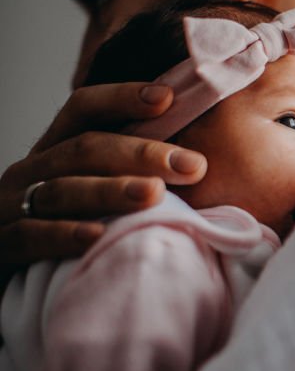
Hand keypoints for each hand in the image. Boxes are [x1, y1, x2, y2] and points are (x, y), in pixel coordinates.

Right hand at [0, 82, 206, 279]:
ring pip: (62, 190)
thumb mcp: (94, 194)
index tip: (168, 97)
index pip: (83, 108)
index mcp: (54, 150)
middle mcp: (31, 171)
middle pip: (84, 149)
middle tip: (192, 165)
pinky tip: (98, 236)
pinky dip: (65, 234)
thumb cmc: (66, 229)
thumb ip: (132, 175)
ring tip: (154, 194)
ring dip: (110, 190)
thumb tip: (198, 163)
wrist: (2, 273)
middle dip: (141, 154)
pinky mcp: (0, 245)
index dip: (122, 97)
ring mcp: (10, 206)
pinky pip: (30, 235)